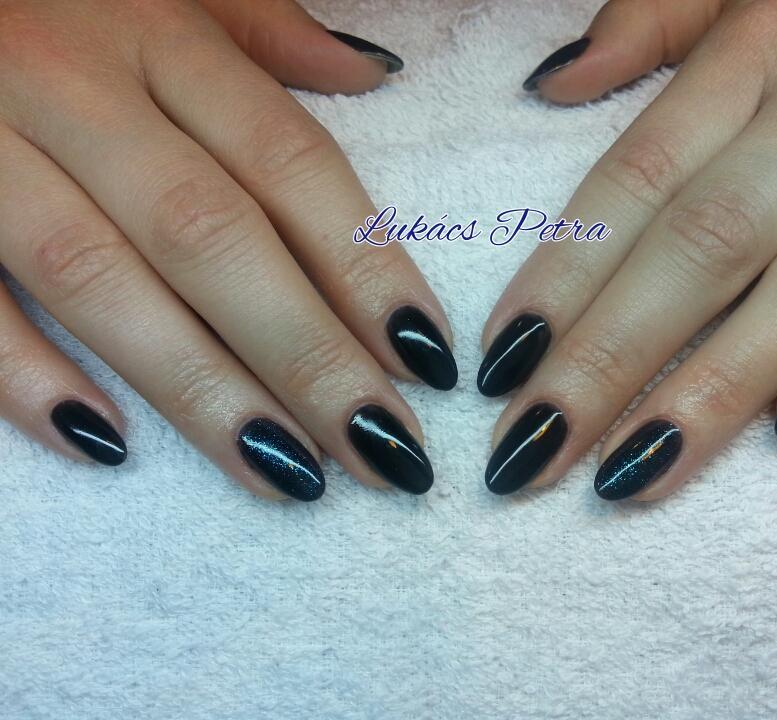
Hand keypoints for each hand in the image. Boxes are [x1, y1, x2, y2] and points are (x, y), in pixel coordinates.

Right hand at [0, 0, 457, 500]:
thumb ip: (266, 31)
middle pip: (211, 237)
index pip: (290, 164)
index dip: (365, 266)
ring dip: (202, 391)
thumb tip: (370, 74)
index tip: (427, 361)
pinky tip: (108, 447)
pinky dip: (24, 378)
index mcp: (158, 31)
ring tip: (290, 475)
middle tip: (382, 449)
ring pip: (98, 280)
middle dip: (307, 356)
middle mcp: (74, 85)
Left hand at [482, 0, 776, 499]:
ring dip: (716, 391)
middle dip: (608, 361)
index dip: (563, 275)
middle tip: (532, 450)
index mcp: (760, 47)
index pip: (638, 180)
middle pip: (705, 248)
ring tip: (630, 472)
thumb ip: (652, 21)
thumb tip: (553, 82)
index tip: (501, 364)